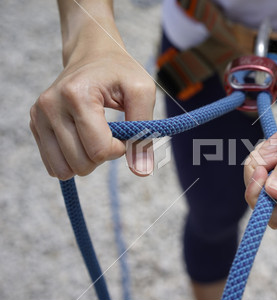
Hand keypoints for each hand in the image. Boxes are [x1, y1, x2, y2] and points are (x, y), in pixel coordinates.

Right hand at [30, 49, 155, 179]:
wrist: (92, 54)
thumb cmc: (120, 72)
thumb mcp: (142, 91)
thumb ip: (144, 132)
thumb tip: (142, 171)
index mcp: (77, 95)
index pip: (99, 150)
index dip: (119, 149)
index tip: (124, 133)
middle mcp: (50, 106)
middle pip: (81, 163)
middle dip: (103, 156)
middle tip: (109, 133)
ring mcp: (39, 116)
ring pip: (64, 170)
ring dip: (86, 161)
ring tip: (95, 137)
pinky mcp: (35, 124)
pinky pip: (53, 166)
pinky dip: (72, 160)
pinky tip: (81, 141)